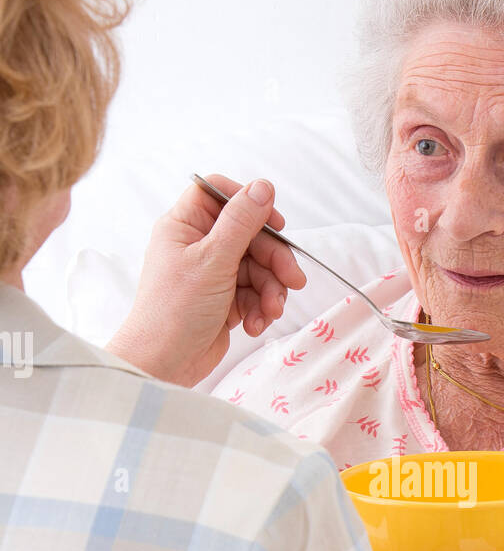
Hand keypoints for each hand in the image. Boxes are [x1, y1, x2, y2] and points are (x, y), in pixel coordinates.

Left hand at [107, 174, 306, 385]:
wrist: (164, 364)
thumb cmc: (176, 310)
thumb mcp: (213, 260)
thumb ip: (241, 222)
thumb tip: (263, 186)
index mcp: (185, 226)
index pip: (219, 195)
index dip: (249, 203)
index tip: (275, 222)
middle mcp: (198, 246)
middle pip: (250, 235)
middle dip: (274, 260)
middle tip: (293, 280)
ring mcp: (212, 274)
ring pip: (257, 267)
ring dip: (270, 289)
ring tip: (271, 311)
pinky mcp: (224, 300)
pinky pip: (254, 293)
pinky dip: (260, 308)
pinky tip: (255, 324)